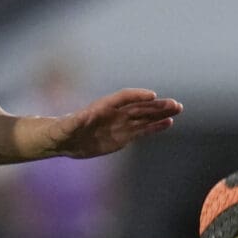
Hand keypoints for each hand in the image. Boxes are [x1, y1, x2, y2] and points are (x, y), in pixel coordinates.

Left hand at [50, 87, 182, 158]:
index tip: (152, 96)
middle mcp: (114, 114)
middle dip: (157, 105)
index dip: (137, 96)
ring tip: (178, 109)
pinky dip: (155, 127)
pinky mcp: (123, 136)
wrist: (62, 141)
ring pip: (145, 117)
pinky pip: (142, 130)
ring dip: (161, 113)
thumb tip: (85, 116)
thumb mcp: (65, 128)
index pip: (123, 98)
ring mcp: (120, 124)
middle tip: (175, 104)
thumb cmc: (60, 131)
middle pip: (139, 107)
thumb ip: (76, 122)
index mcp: (101, 107)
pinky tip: (168, 123)